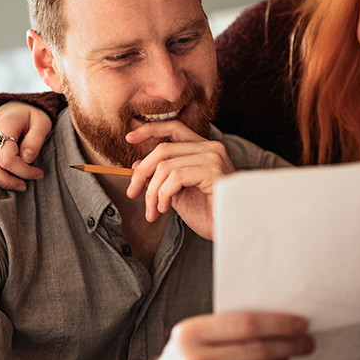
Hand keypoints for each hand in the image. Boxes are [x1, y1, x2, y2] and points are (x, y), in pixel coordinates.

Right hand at [0, 101, 51, 191]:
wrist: (15, 107)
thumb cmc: (30, 118)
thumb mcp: (42, 123)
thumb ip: (35, 141)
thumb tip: (26, 158)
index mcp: (1, 124)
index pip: (7, 159)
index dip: (24, 172)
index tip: (38, 174)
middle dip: (5, 180)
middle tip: (22, 184)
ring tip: (5, 178)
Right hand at [63, 313, 313, 359]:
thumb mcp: (192, 338)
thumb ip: (226, 328)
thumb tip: (278, 321)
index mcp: (190, 335)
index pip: (248, 324)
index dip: (281, 323)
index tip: (301, 322)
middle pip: (261, 350)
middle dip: (291, 344)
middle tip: (307, 341)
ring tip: (287, 357)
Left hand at [125, 121, 233, 239]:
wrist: (230, 231)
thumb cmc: (208, 214)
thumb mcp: (177, 193)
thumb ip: (162, 176)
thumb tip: (138, 163)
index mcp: (204, 149)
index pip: (174, 128)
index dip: (150, 130)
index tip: (129, 139)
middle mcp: (211, 148)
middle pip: (163, 148)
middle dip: (141, 172)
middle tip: (133, 193)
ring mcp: (213, 158)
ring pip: (166, 166)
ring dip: (152, 192)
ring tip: (153, 210)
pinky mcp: (213, 171)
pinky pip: (175, 177)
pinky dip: (162, 195)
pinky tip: (165, 209)